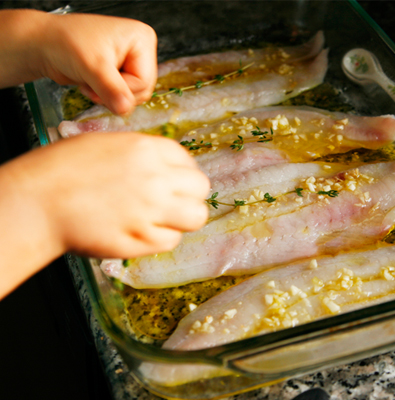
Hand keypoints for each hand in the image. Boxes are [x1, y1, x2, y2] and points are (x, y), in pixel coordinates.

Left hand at [0, 10, 156, 113]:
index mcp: (142, 40)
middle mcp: (139, 51)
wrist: (44, 46)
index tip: (101, 78)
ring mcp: (130, 63)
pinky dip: (104, 96)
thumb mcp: (92, 66)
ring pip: (131, 97)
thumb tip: (125, 108)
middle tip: (94, 81)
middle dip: (115, 94)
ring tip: (91, 81)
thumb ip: (111, 89)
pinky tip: (92, 83)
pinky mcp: (120, 75)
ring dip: (108, 96)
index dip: (122, 88)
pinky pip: (121, 98)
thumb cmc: (66, 42)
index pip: (145, 81)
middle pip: (141, 91)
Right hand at [0, 133, 209, 296]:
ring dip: (184, 218)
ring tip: (164, 219)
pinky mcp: (141, 240)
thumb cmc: (64, 169)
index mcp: (147, 149)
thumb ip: (143, 155)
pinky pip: (170, 241)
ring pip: (196, 216)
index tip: (176, 182)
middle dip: (190, 195)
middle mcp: (156, 178)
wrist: (38, 201)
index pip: (187, 161)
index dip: (184, 173)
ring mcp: (151, 210)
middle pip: (201, 187)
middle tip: (173, 202)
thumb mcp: (108, 146)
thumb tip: (166, 168)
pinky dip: (161, 238)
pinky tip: (142, 233)